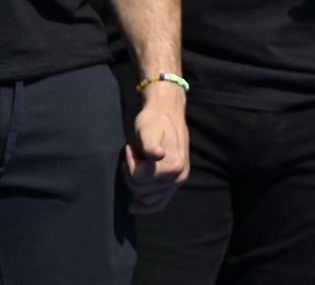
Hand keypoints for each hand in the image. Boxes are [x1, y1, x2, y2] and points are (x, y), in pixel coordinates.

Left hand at [123, 87, 188, 214]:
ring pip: (147, 198)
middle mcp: (179, 177)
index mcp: (174, 166)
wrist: (167, 113)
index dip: (130, 165)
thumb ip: (150, 145)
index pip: (139, 179)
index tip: (130, 149)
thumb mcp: (148, 130)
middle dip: (130, 176)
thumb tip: (157, 155)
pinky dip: (147, 207)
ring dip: (135, 186)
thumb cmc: (154, 121)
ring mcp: (178, 181)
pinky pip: (160, 203)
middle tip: (130, 157)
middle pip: (142, 191)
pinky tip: (135, 206)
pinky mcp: (174, 181)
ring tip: (134, 167)